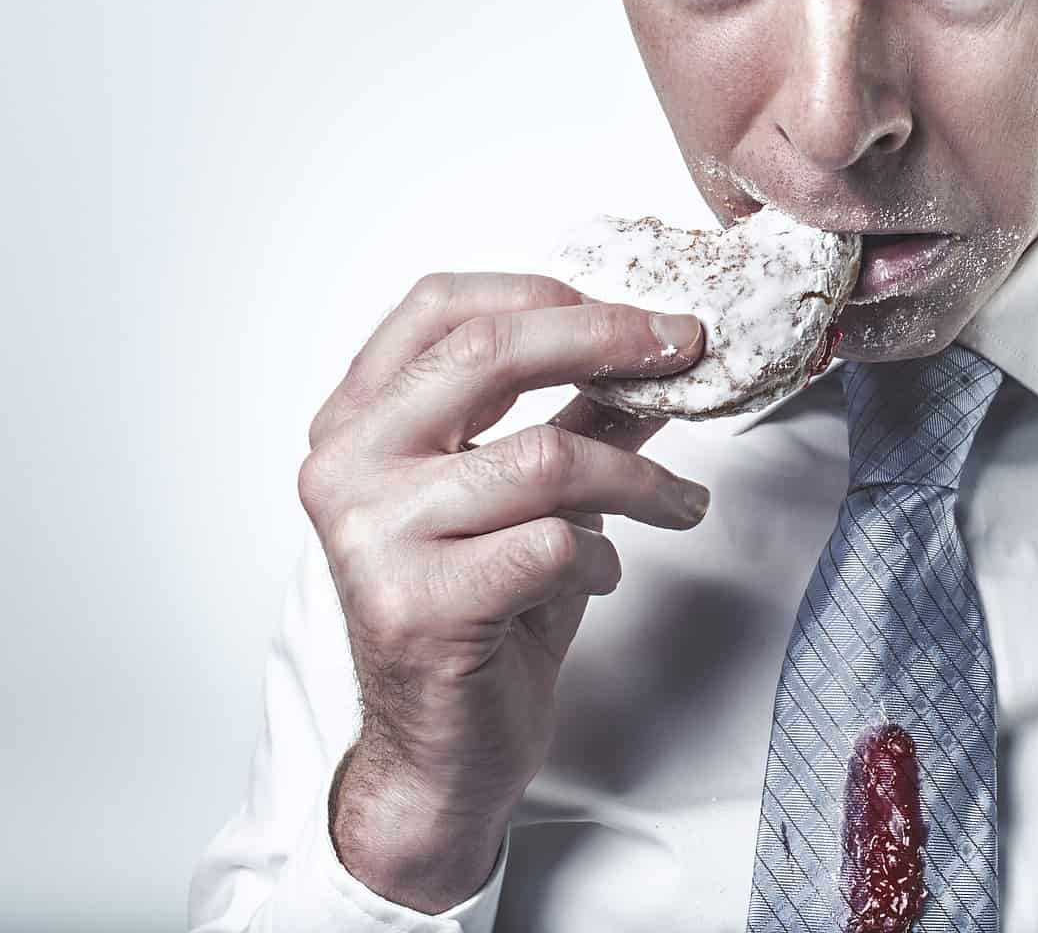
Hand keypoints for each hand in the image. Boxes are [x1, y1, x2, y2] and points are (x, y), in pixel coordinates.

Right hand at [297, 272, 707, 911]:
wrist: (443, 751)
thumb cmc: (482, 612)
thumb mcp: (529, 493)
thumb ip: (578, 414)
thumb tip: (657, 345)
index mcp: (355, 422)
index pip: (438, 307)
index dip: (544, 292)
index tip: (633, 313)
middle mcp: (345, 466)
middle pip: (491, 354)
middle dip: (609, 341)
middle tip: (686, 351)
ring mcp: (372, 537)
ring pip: (547, 456)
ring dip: (639, 480)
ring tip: (680, 506)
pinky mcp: (418, 605)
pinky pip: (554, 544)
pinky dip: (602, 558)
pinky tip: (598, 576)